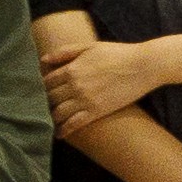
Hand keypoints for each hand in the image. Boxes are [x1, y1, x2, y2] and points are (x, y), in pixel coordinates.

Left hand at [36, 21, 181, 128]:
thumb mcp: (89, 47)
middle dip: (44, 102)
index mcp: (72, 68)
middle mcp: (75, 86)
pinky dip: (64, 130)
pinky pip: (74, 124)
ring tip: (49, 120)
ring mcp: (85, 100)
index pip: (46, 81)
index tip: (39, 91)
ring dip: (51, 117)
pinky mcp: (97, 112)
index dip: (40, 87)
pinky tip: (59, 134)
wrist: (142, 66)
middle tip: (41, 107)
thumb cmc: (117, 53)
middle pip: (49, 98)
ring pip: (58, 113)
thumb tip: (43, 60)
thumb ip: (65, 52)